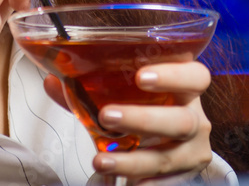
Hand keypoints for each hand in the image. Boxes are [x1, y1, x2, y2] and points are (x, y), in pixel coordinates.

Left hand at [45, 62, 214, 183]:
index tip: (140, 76)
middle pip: (182, 120)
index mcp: (186, 87)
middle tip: (106, 116)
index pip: (195, 75)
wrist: (164, 142)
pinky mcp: (185, 175)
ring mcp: (193, 150)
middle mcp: (196, 118)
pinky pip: (166, 184)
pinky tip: (125, 185)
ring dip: (132, 160)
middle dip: (142, 119)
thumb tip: (53, 81)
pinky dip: (144, 184)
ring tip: (100, 160)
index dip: (172, 74)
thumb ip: (90, 88)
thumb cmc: (143, 107)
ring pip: (168, 157)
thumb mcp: (121, 95)